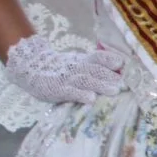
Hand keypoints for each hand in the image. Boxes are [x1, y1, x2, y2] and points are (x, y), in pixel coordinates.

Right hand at [2, 34, 124, 105]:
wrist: (30, 68)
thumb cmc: (60, 69)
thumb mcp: (76, 63)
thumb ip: (94, 67)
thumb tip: (120, 71)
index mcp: (81, 60)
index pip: (97, 57)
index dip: (109, 59)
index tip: (122, 64)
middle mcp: (76, 68)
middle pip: (95, 70)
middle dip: (110, 76)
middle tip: (126, 84)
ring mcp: (66, 78)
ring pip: (85, 80)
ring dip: (100, 84)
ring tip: (114, 91)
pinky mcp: (57, 89)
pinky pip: (70, 92)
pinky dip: (80, 94)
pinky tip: (90, 99)